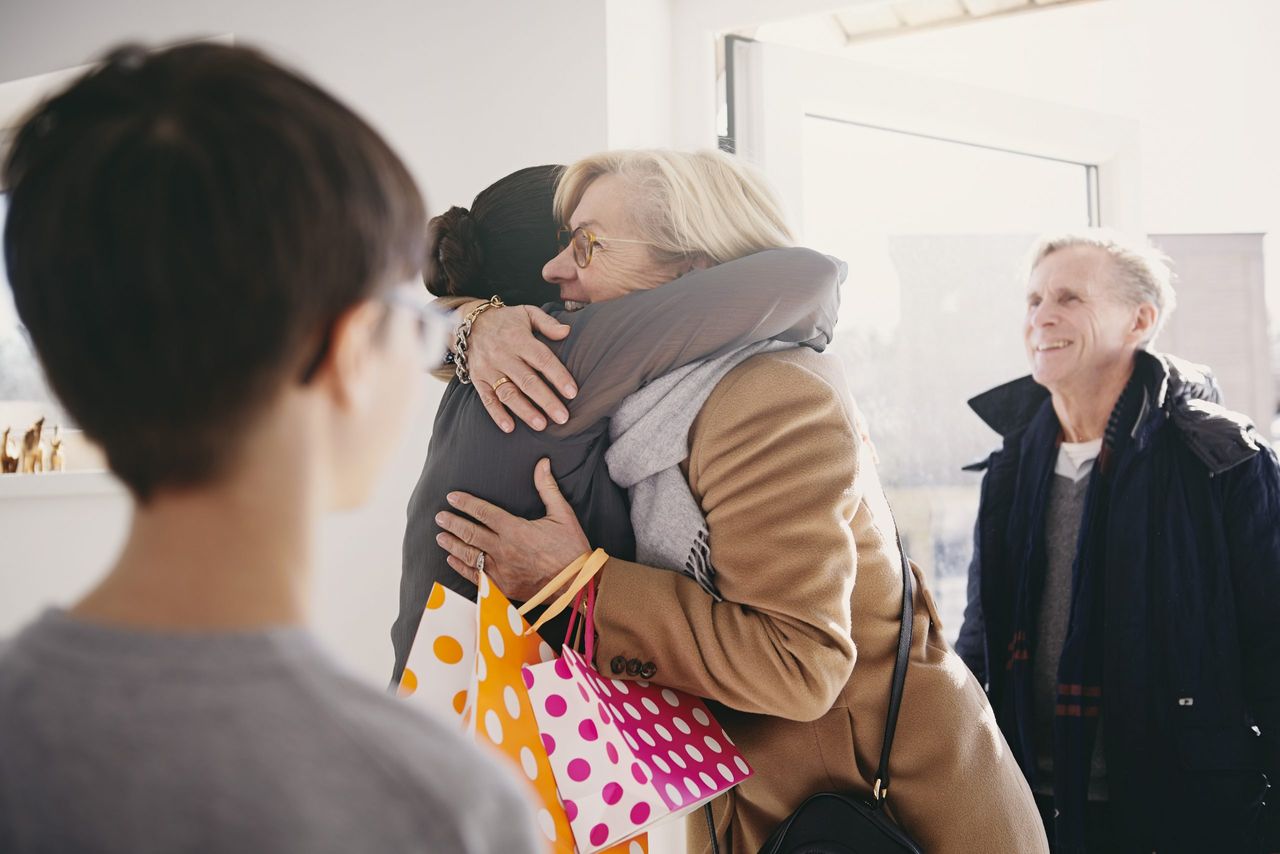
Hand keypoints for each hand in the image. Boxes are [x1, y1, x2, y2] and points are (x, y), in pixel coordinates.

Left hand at [435, 458, 590, 600]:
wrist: (578, 584)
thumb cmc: (571, 548)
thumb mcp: (563, 514)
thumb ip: (548, 488)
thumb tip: (542, 463)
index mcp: (516, 529)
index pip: (483, 512)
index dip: (466, 503)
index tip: (452, 497)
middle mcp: (503, 550)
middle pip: (470, 533)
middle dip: (452, 523)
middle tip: (440, 516)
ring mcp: (501, 571)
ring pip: (468, 555)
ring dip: (452, 544)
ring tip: (440, 536)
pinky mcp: (502, 588)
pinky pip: (475, 577)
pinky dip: (461, 567)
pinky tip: (452, 560)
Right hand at [462, 303, 576, 432]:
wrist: (469, 322)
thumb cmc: (506, 320)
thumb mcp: (527, 313)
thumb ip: (547, 323)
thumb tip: (567, 331)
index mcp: (519, 339)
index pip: (542, 359)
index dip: (558, 376)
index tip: (572, 392)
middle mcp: (504, 355)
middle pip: (527, 381)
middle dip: (546, 400)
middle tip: (562, 418)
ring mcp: (489, 369)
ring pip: (508, 393)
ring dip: (525, 410)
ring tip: (542, 425)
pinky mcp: (478, 379)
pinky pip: (487, 399)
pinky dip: (497, 414)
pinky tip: (510, 427)